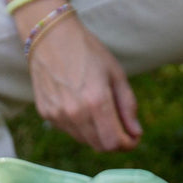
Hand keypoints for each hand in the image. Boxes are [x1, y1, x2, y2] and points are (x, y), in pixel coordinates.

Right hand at [27, 15, 141, 151]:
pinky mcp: (46, 114)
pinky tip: (80, 105)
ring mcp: (58, 115)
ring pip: (85, 141)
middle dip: (115, 142)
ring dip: (98, 134)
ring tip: (101, 113)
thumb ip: (128, 106)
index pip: (114, 142)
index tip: (134, 138)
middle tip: (122, 129)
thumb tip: (136, 133)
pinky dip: (80, 126)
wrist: (49, 37)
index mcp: (96, 101)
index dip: (128, 144)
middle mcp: (75, 113)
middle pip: (100, 146)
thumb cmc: (87, 51)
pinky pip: (69, 130)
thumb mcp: (116, 74)